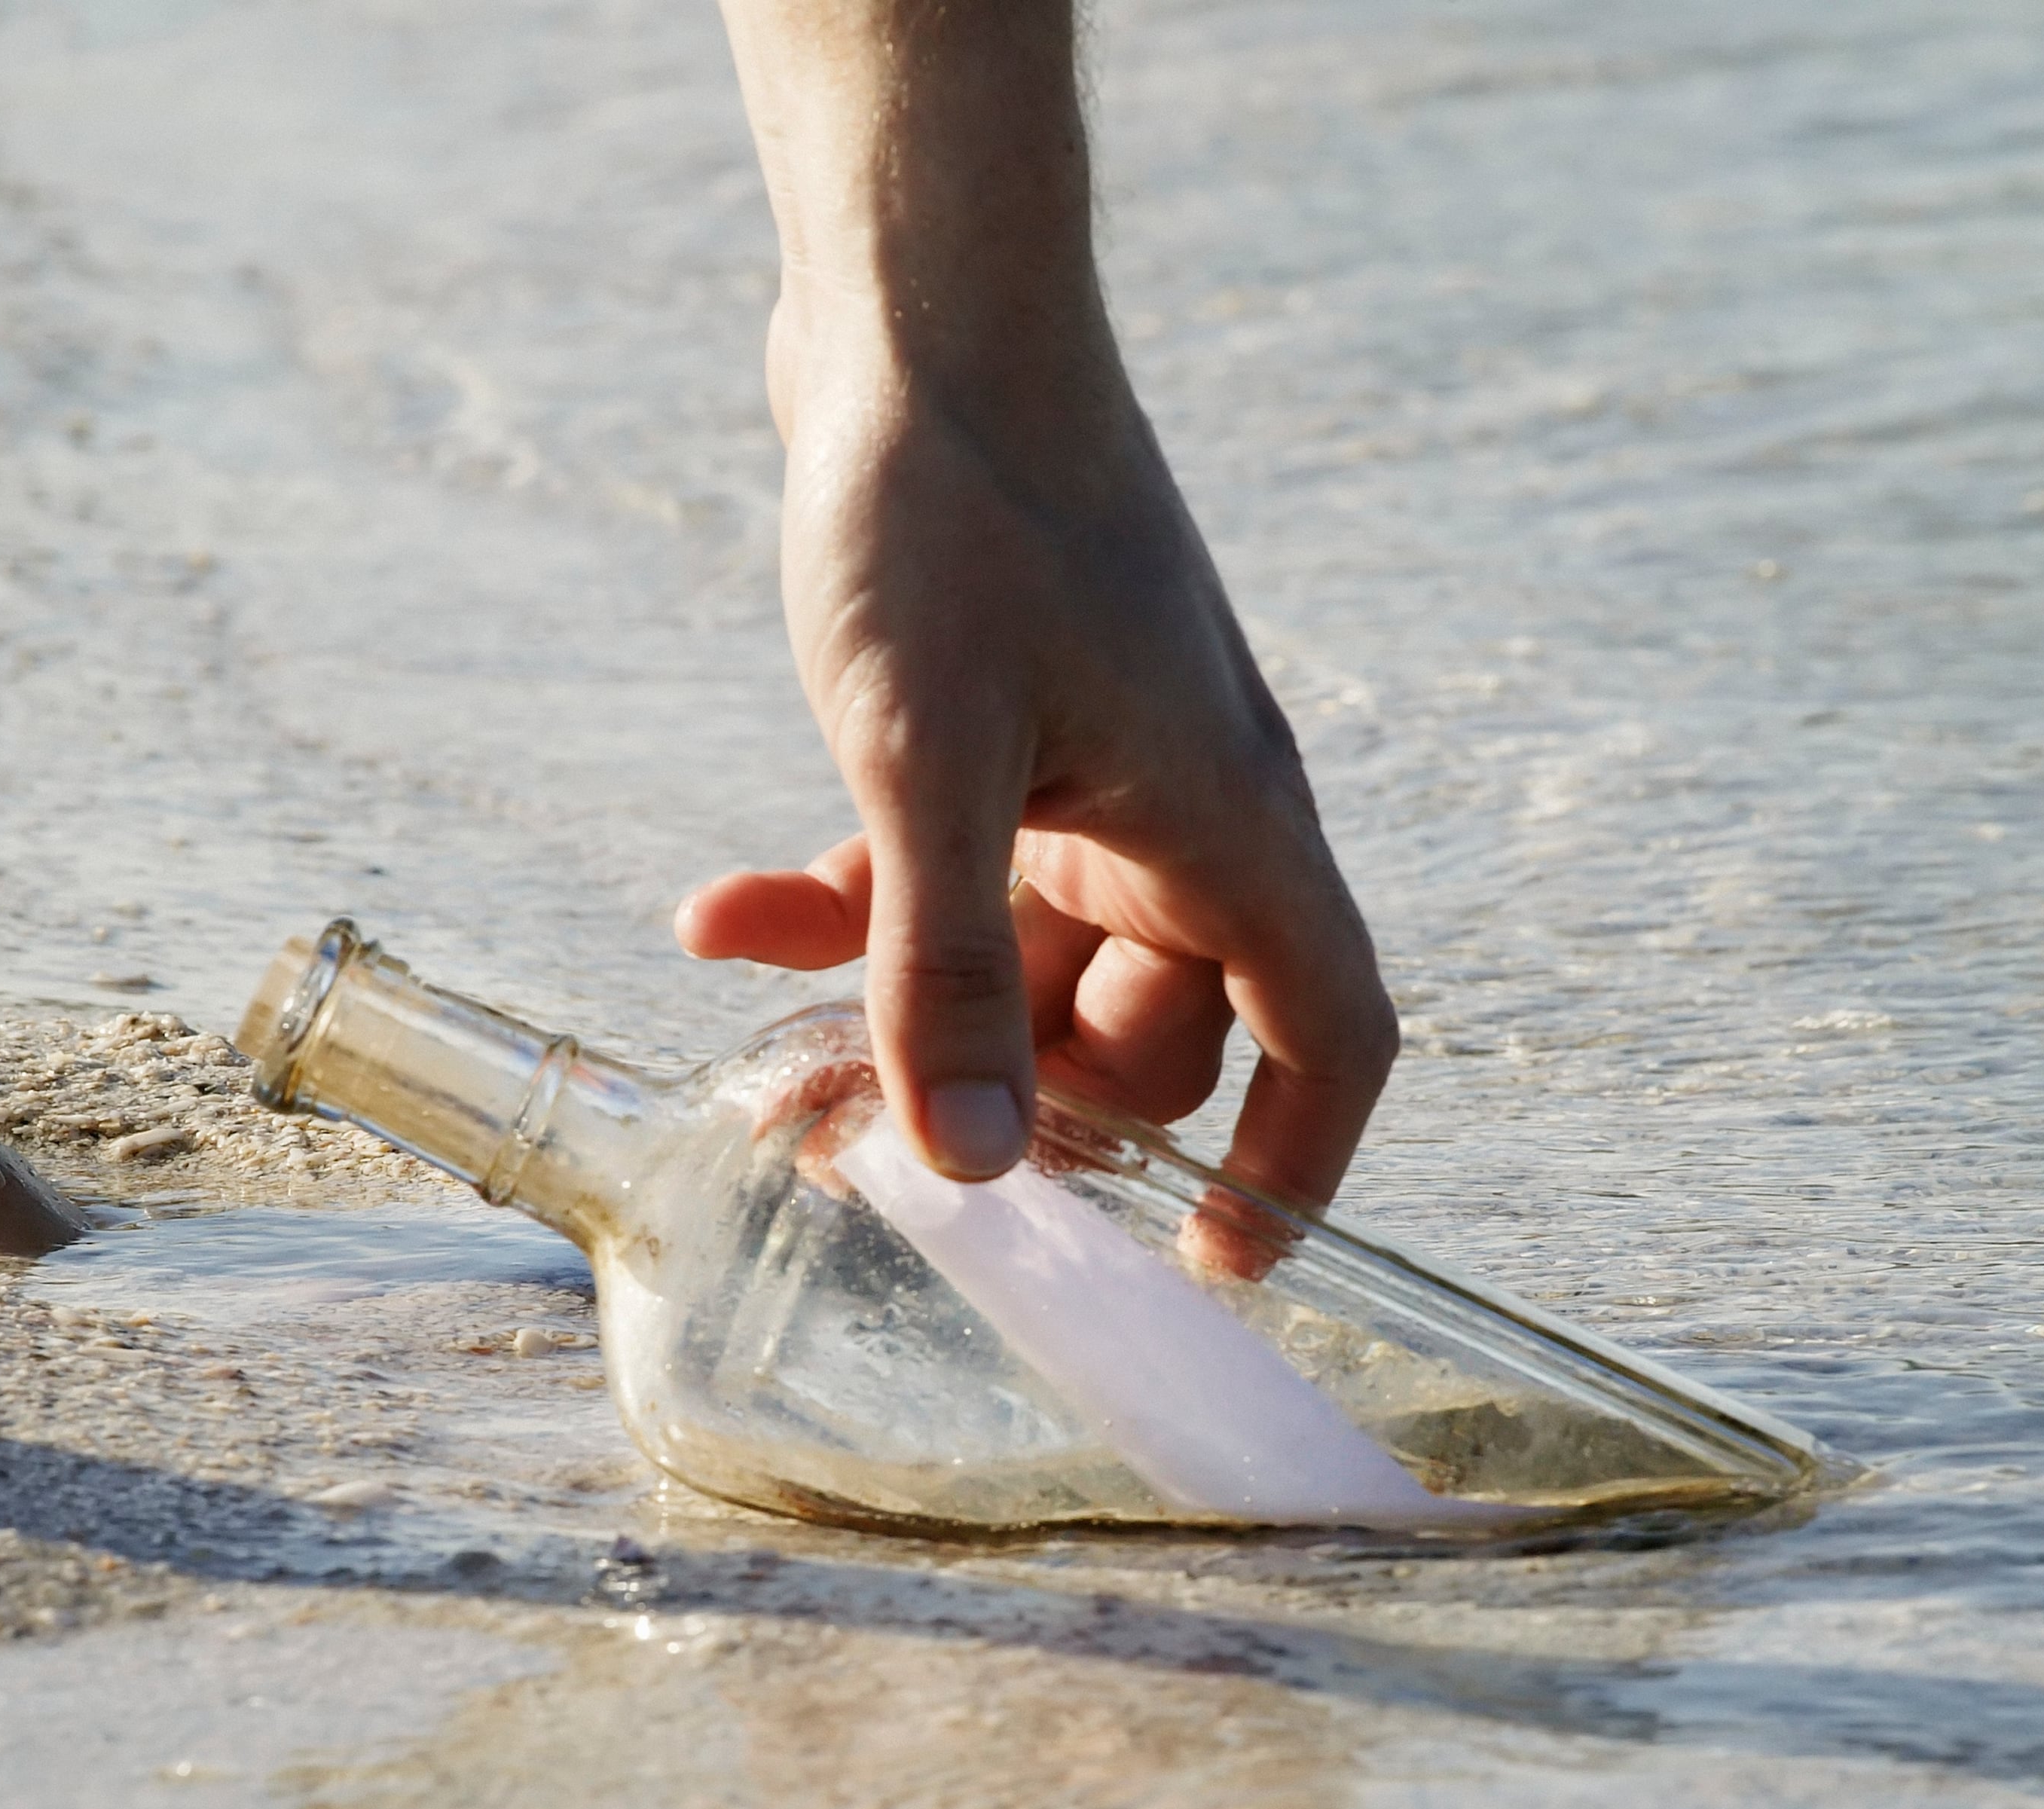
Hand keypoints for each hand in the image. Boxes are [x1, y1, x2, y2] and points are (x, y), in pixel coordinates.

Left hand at [676, 350, 1395, 1208]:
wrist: (914, 310)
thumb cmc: (953, 509)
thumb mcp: (929, 766)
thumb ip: (948, 974)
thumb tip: (974, 1167)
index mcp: (1222, 830)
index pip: (1324, 1036)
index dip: (1291, 1165)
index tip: (1213, 1264)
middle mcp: (1176, 819)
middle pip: (1147, 1040)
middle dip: (1017, 1104)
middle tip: (871, 1142)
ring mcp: (1089, 777)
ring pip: (1018, 970)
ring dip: (903, 1018)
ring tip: (766, 1076)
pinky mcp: (1001, 733)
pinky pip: (940, 875)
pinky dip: (845, 909)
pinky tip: (719, 916)